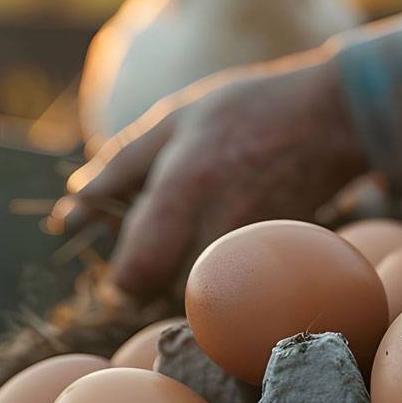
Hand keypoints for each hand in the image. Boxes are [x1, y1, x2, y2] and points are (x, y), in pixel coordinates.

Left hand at [54, 51, 368, 298]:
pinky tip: (234, 225)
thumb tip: (71, 206)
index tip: (131, 256)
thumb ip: (118, 166)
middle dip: (159, 272)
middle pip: (166, 291)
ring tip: (206, 224)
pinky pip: (235, 281)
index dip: (125, 274)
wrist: (330, 118)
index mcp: (182, 187)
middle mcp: (216, 224)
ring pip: (202, 291)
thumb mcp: (173, 121)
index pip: (135, 275)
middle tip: (171, 233)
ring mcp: (251, 244)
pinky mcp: (275, 255)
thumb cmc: (244, 111)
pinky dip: (225, 264)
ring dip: (191, 270)